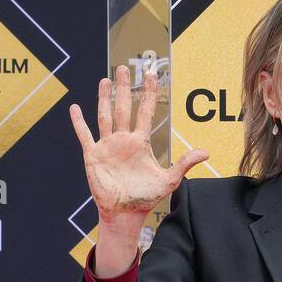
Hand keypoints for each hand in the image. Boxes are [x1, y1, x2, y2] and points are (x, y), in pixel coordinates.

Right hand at [69, 63, 209, 223]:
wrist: (125, 213)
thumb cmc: (146, 198)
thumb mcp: (169, 180)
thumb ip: (185, 164)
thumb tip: (206, 153)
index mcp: (141, 142)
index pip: (145, 111)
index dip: (149, 93)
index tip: (151, 74)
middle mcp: (123, 140)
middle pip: (123, 108)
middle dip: (124, 88)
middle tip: (124, 68)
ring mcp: (107, 146)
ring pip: (105, 116)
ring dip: (104, 98)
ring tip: (105, 80)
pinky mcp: (93, 155)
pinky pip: (85, 135)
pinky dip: (79, 122)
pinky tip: (75, 108)